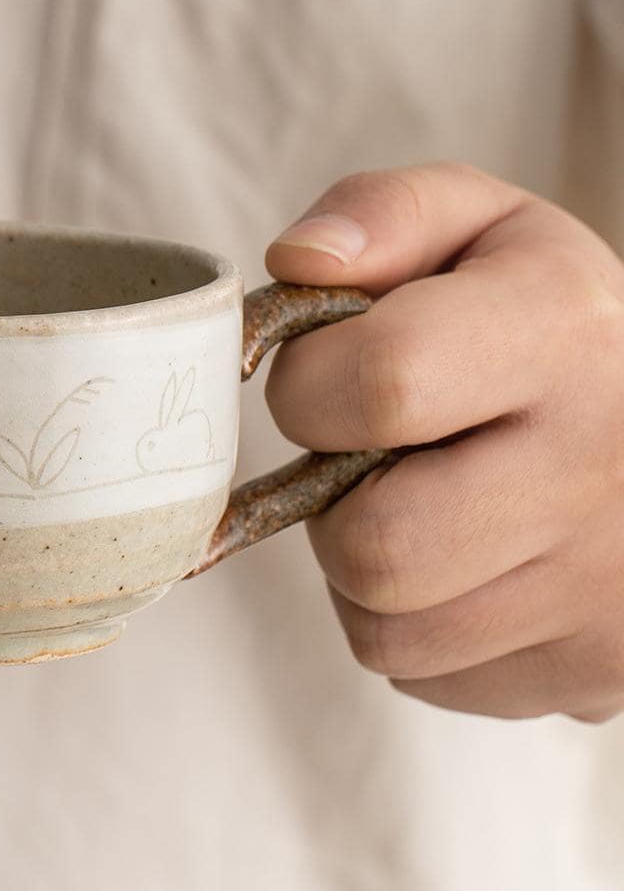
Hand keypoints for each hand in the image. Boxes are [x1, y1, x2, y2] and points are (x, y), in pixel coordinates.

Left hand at [263, 163, 623, 721]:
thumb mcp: (481, 229)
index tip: (323, 381)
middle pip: (374, 548)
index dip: (309, 390)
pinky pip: (426, 675)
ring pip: (387, 629)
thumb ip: (382, 215)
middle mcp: (601, 467)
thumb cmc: (541, 324)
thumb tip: (297, 261)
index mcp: (564, 332)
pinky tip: (466, 565)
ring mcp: (607, 588)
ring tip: (426, 508)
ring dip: (369, 573)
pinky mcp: (594, 670)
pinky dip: (417, 625)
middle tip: (376, 463)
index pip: (380, 383)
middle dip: (335, 506)